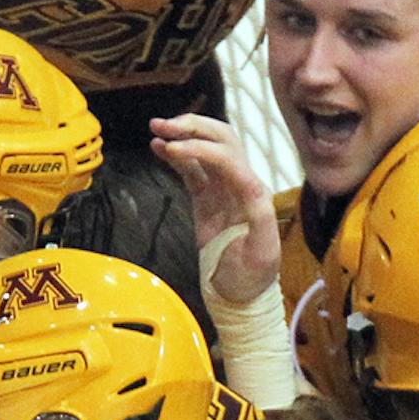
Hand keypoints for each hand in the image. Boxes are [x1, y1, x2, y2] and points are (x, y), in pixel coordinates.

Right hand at [149, 114, 279, 304]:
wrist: (240, 294)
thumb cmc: (252, 275)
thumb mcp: (263, 250)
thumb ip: (259, 215)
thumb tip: (250, 182)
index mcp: (253, 192)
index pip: (228, 157)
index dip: (202, 148)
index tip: (173, 148)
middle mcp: (239, 183)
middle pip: (221, 140)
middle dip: (194, 128)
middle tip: (163, 124)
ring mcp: (221, 189)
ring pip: (205, 150)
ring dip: (183, 136)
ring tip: (156, 129)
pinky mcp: (205, 198)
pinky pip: (191, 169)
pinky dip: (175, 156)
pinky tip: (157, 147)